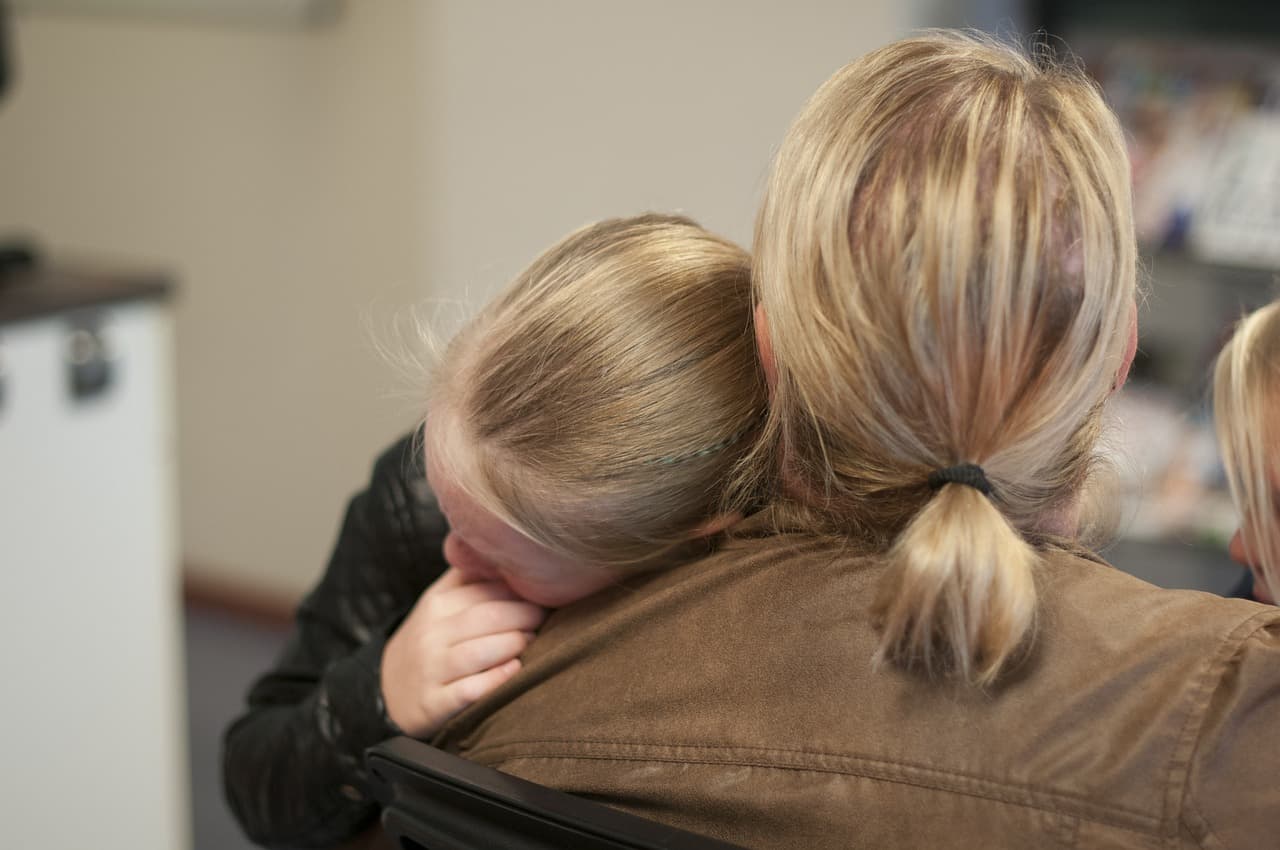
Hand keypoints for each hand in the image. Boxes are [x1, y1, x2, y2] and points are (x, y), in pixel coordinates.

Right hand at [380, 567, 547, 737]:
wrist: (389, 689)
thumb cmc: (431, 640)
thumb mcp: (440, 602)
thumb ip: (470, 576)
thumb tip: (508, 550)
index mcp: (437, 603)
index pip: (487, 589)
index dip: (521, 591)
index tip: (543, 594)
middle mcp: (431, 634)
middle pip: (489, 618)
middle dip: (526, 616)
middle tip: (545, 618)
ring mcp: (431, 669)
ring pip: (480, 652)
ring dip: (515, 645)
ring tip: (533, 642)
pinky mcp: (434, 703)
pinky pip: (471, 690)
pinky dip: (498, 679)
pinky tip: (515, 670)